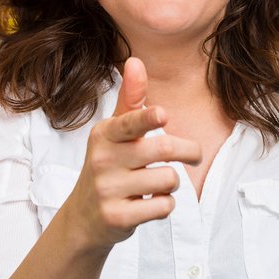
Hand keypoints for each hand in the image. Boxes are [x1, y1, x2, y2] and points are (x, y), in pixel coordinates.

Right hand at [62, 57, 201, 252]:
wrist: (84, 217)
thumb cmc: (109, 165)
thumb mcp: (115, 131)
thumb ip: (131, 99)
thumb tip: (135, 61)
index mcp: (104, 134)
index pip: (129, 123)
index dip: (147, 118)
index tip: (162, 114)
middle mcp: (103, 160)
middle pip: (164, 149)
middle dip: (189, 151)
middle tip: (194, 155)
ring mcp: (108, 190)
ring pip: (168, 179)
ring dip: (172, 183)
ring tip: (156, 183)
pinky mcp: (118, 217)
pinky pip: (163, 206)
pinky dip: (165, 204)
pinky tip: (150, 202)